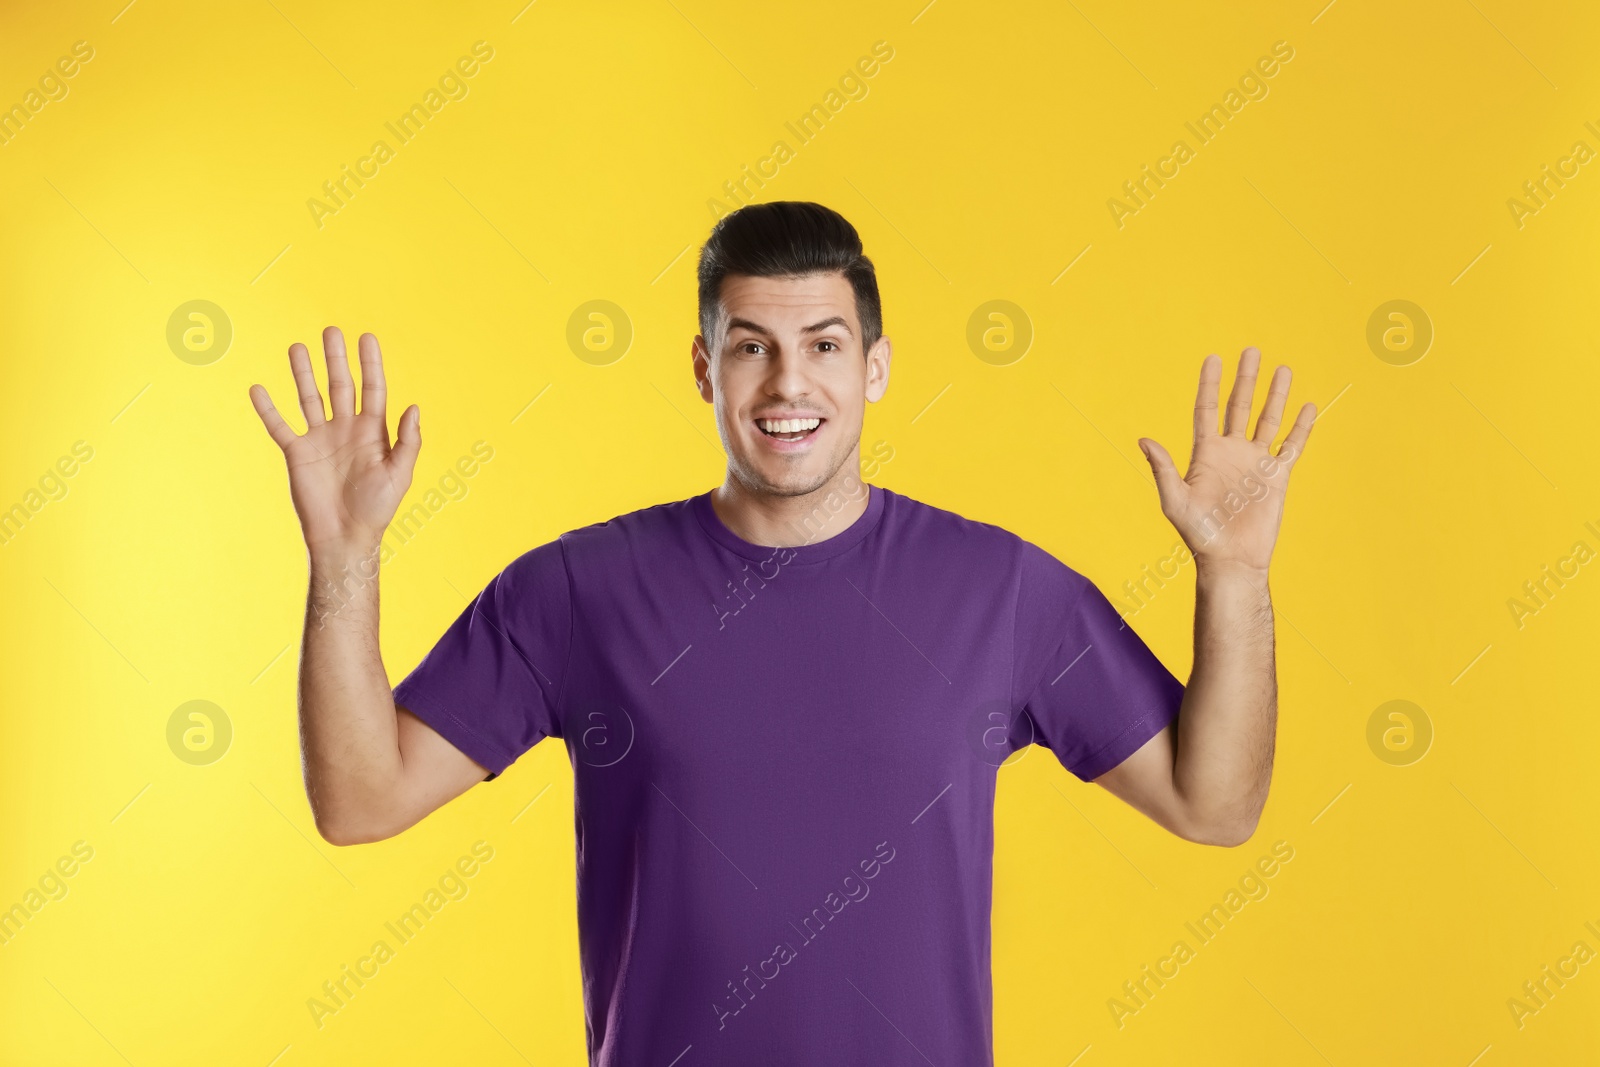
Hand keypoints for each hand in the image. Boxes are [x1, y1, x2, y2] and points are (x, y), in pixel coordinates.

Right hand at [249, 328, 420, 554]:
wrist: (345, 537)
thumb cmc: (377, 509)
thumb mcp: (399, 474)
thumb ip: (408, 442)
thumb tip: (414, 407)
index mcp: (373, 432)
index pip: (372, 389)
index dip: (370, 363)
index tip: (366, 337)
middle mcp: (345, 429)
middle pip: (340, 385)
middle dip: (336, 359)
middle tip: (330, 330)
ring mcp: (320, 439)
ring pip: (309, 397)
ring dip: (303, 373)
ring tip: (297, 346)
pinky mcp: (297, 453)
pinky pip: (279, 426)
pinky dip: (268, 408)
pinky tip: (258, 388)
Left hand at [1138, 347, 1314, 576]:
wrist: (1231, 559)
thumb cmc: (1199, 534)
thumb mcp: (1175, 500)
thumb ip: (1163, 468)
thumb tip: (1143, 440)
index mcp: (1206, 454)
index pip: (1208, 409)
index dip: (1210, 384)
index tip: (1214, 358)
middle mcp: (1232, 453)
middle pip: (1240, 406)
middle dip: (1246, 379)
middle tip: (1251, 350)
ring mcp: (1256, 463)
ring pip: (1268, 420)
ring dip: (1276, 395)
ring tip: (1283, 368)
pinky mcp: (1277, 477)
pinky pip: (1292, 446)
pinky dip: (1301, 427)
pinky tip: (1308, 406)